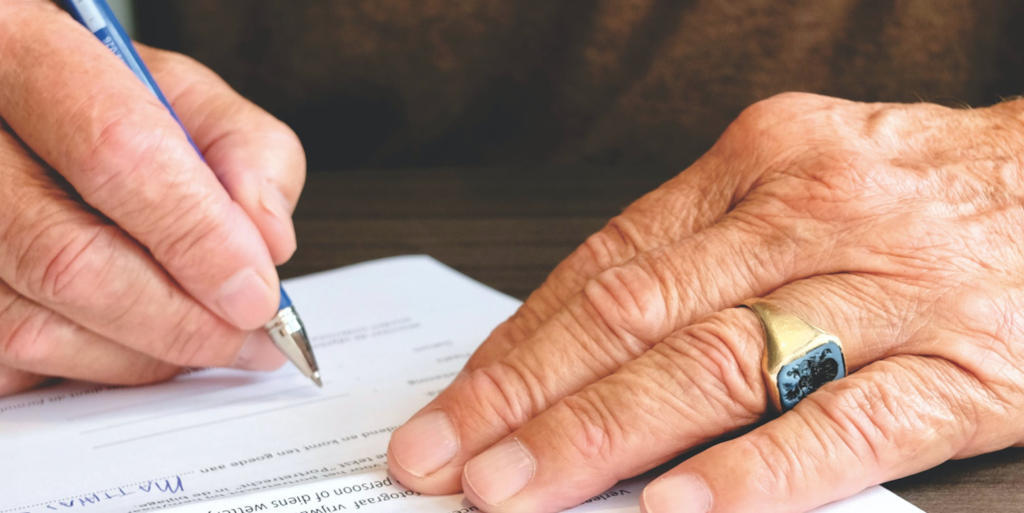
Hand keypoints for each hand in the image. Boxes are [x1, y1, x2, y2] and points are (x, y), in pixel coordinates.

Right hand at [0, 1, 304, 393]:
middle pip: (70, 260)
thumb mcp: (188, 97)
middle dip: (181, 320)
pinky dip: (93, 366)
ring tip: (202, 337)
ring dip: (143, 355)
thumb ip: (248, 154)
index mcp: (25, 55)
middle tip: (246, 336)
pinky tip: (134, 337)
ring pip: (34, 327)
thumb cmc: (104, 103)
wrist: (20, 116)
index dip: (199, 237)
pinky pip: (15, 363)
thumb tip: (268, 242)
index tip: (256, 292)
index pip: (116, 152)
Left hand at [387, 92, 1023, 511]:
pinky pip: (848, 425)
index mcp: (754, 165)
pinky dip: (757, 472)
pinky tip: (680, 508)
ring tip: (518, 492)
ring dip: (603, 437)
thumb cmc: (920, 191)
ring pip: (719, 367)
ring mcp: (884, 291)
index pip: (603, 268)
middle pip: (636, 318)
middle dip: (526, 400)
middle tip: (445, 461)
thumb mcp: (798, 184)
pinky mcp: (963, 369)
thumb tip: (579, 352)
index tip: (451, 409)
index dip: (516, 347)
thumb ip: (699, 257)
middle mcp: (806, 216)